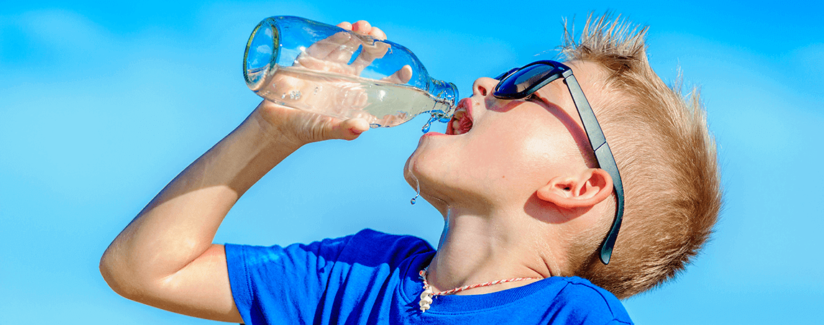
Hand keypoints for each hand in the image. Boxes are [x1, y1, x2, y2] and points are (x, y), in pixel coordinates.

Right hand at [253, 21, 411, 145]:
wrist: (275, 122)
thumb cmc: (305, 129)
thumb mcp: (326, 129)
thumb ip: (343, 130)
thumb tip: (361, 127)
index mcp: (356, 95)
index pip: (382, 83)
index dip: (396, 76)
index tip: (406, 69)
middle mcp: (346, 79)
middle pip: (368, 56)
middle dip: (376, 44)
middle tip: (381, 37)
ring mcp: (330, 67)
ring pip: (350, 45)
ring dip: (360, 34)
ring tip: (364, 28)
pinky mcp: (312, 59)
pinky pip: (328, 42)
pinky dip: (338, 34)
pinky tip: (346, 28)